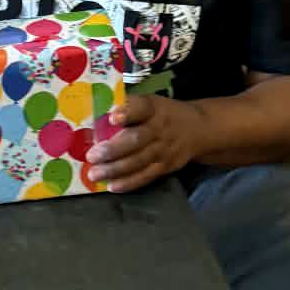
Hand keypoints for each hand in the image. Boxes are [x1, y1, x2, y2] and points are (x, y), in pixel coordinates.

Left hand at [86, 91, 204, 193]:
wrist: (197, 129)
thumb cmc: (162, 114)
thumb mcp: (150, 103)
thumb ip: (128, 108)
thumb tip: (95, 116)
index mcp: (154, 108)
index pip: (142, 108)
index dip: (128, 112)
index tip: (112, 118)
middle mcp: (160, 128)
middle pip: (137, 140)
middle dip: (113, 149)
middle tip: (92, 156)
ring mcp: (164, 149)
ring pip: (139, 161)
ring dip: (115, 169)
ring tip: (94, 174)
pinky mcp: (165, 167)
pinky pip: (145, 177)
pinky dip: (128, 183)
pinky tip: (112, 186)